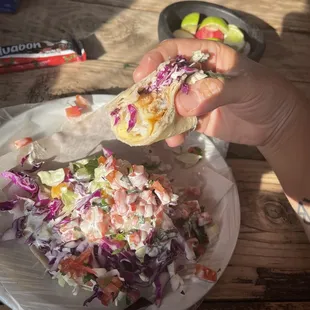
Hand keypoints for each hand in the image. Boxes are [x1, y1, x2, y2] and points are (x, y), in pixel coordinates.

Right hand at [133, 39, 302, 147]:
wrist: (275, 124)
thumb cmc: (265, 94)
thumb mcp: (245, 86)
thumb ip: (214, 91)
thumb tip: (181, 105)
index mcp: (207, 56)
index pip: (175, 51)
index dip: (156, 59)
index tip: (142, 75)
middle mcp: (196, 76)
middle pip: (165, 79)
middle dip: (152, 91)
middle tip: (140, 105)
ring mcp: (194, 99)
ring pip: (169, 103)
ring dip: (159, 115)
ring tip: (154, 127)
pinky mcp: (196, 120)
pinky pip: (178, 124)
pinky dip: (173, 132)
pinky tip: (174, 141)